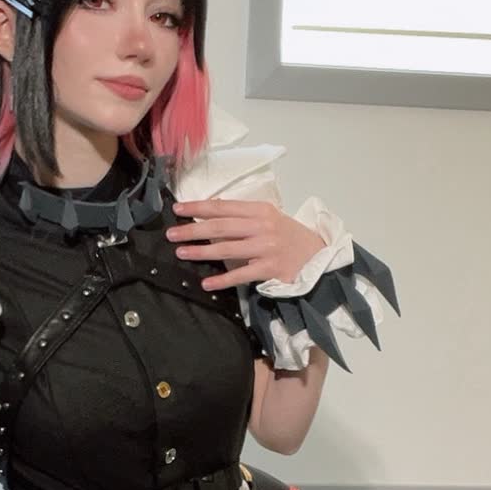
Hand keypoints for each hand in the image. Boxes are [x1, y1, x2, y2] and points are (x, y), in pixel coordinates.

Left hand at [167, 199, 325, 291]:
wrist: (319, 256)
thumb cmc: (290, 236)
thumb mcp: (270, 218)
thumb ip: (244, 216)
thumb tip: (212, 214)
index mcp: (261, 210)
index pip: (223, 207)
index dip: (198, 207)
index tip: (178, 210)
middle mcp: (263, 226)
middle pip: (221, 227)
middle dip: (193, 229)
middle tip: (172, 234)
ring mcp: (266, 248)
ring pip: (227, 248)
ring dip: (201, 251)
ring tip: (182, 253)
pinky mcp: (270, 269)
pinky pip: (241, 275)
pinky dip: (222, 279)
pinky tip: (206, 282)